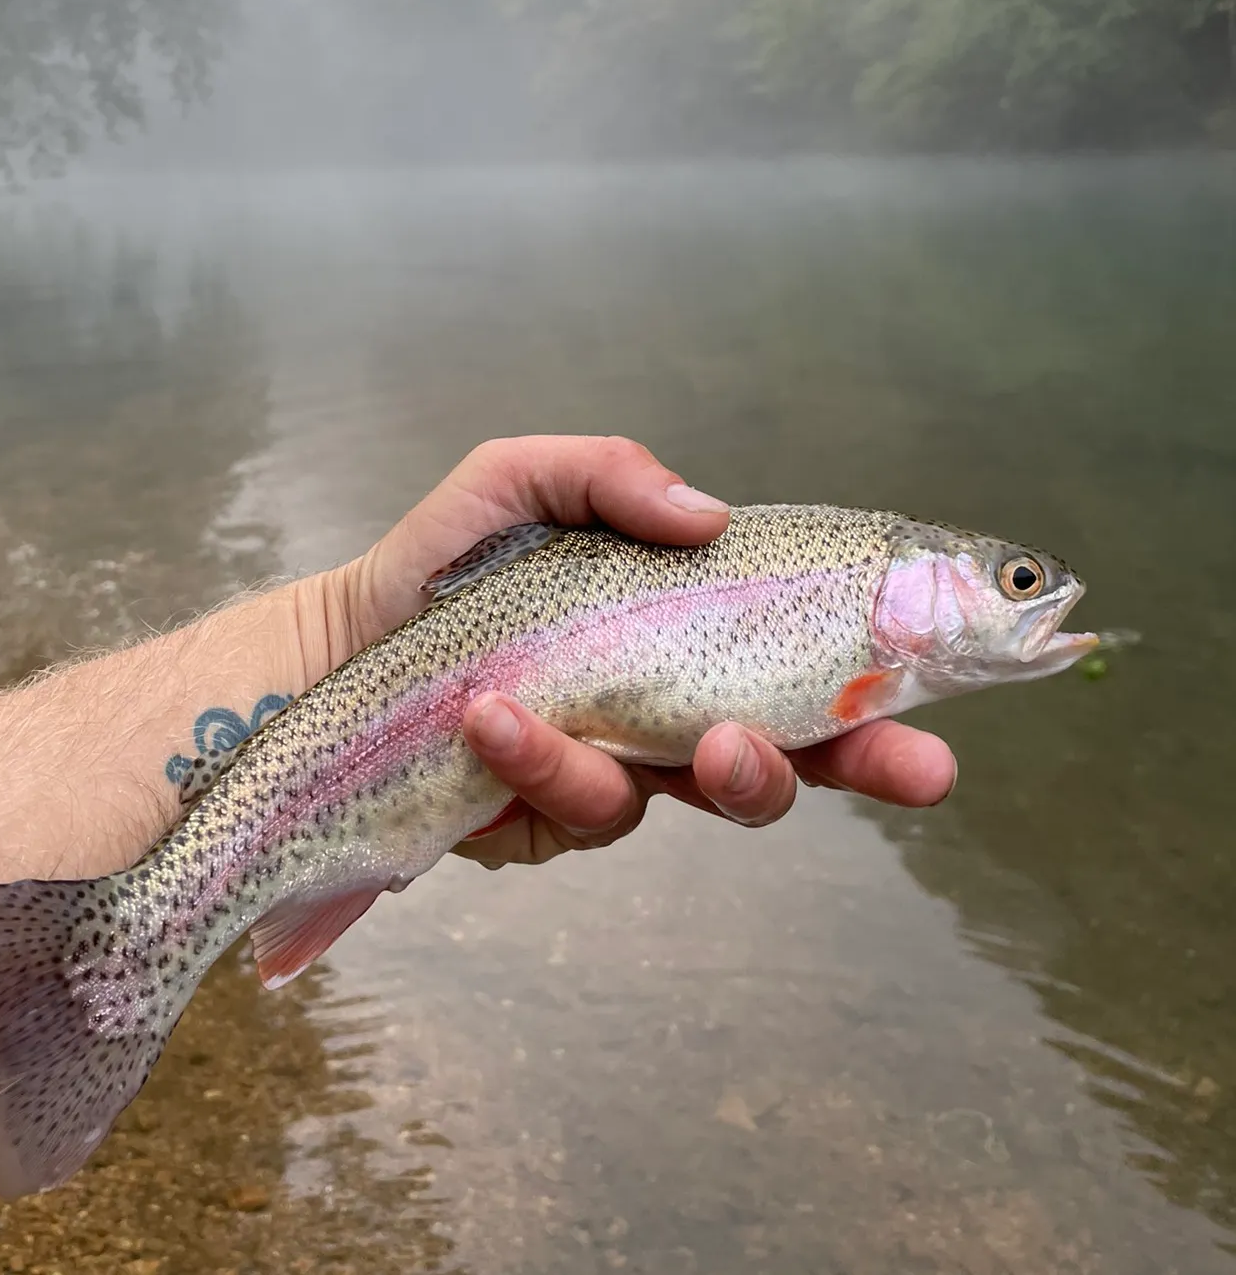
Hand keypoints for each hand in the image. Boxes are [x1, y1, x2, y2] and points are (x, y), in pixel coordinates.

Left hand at [326, 435, 956, 867]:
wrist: (346, 644)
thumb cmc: (444, 561)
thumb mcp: (519, 481)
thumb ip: (609, 476)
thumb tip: (710, 515)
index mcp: (687, 630)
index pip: (808, 658)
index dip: (884, 686)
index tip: (944, 702)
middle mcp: (671, 706)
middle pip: (795, 750)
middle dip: (860, 763)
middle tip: (913, 768)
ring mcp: (620, 768)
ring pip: (696, 795)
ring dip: (675, 763)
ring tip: (572, 713)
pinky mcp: (555, 814)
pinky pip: (584, 808)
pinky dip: (544, 763)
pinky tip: (489, 719)